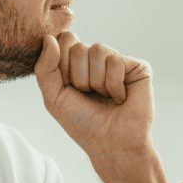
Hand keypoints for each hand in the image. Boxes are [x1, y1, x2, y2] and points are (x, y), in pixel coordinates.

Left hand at [34, 31, 153, 167]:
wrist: (111, 144)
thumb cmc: (83, 123)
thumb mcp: (54, 97)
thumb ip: (45, 68)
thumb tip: (49, 38)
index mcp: (77, 63)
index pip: (63, 41)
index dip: (62, 66)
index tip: (70, 89)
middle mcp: (97, 59)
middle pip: (78, 46)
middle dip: (79, 77)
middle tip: (90, 95)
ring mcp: (118, 61)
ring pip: (97, 50)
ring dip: (96, 81)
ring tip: (105, 97)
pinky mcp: (137, 67)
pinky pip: (116, 61)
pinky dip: (114, 85)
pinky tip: (120, 98)